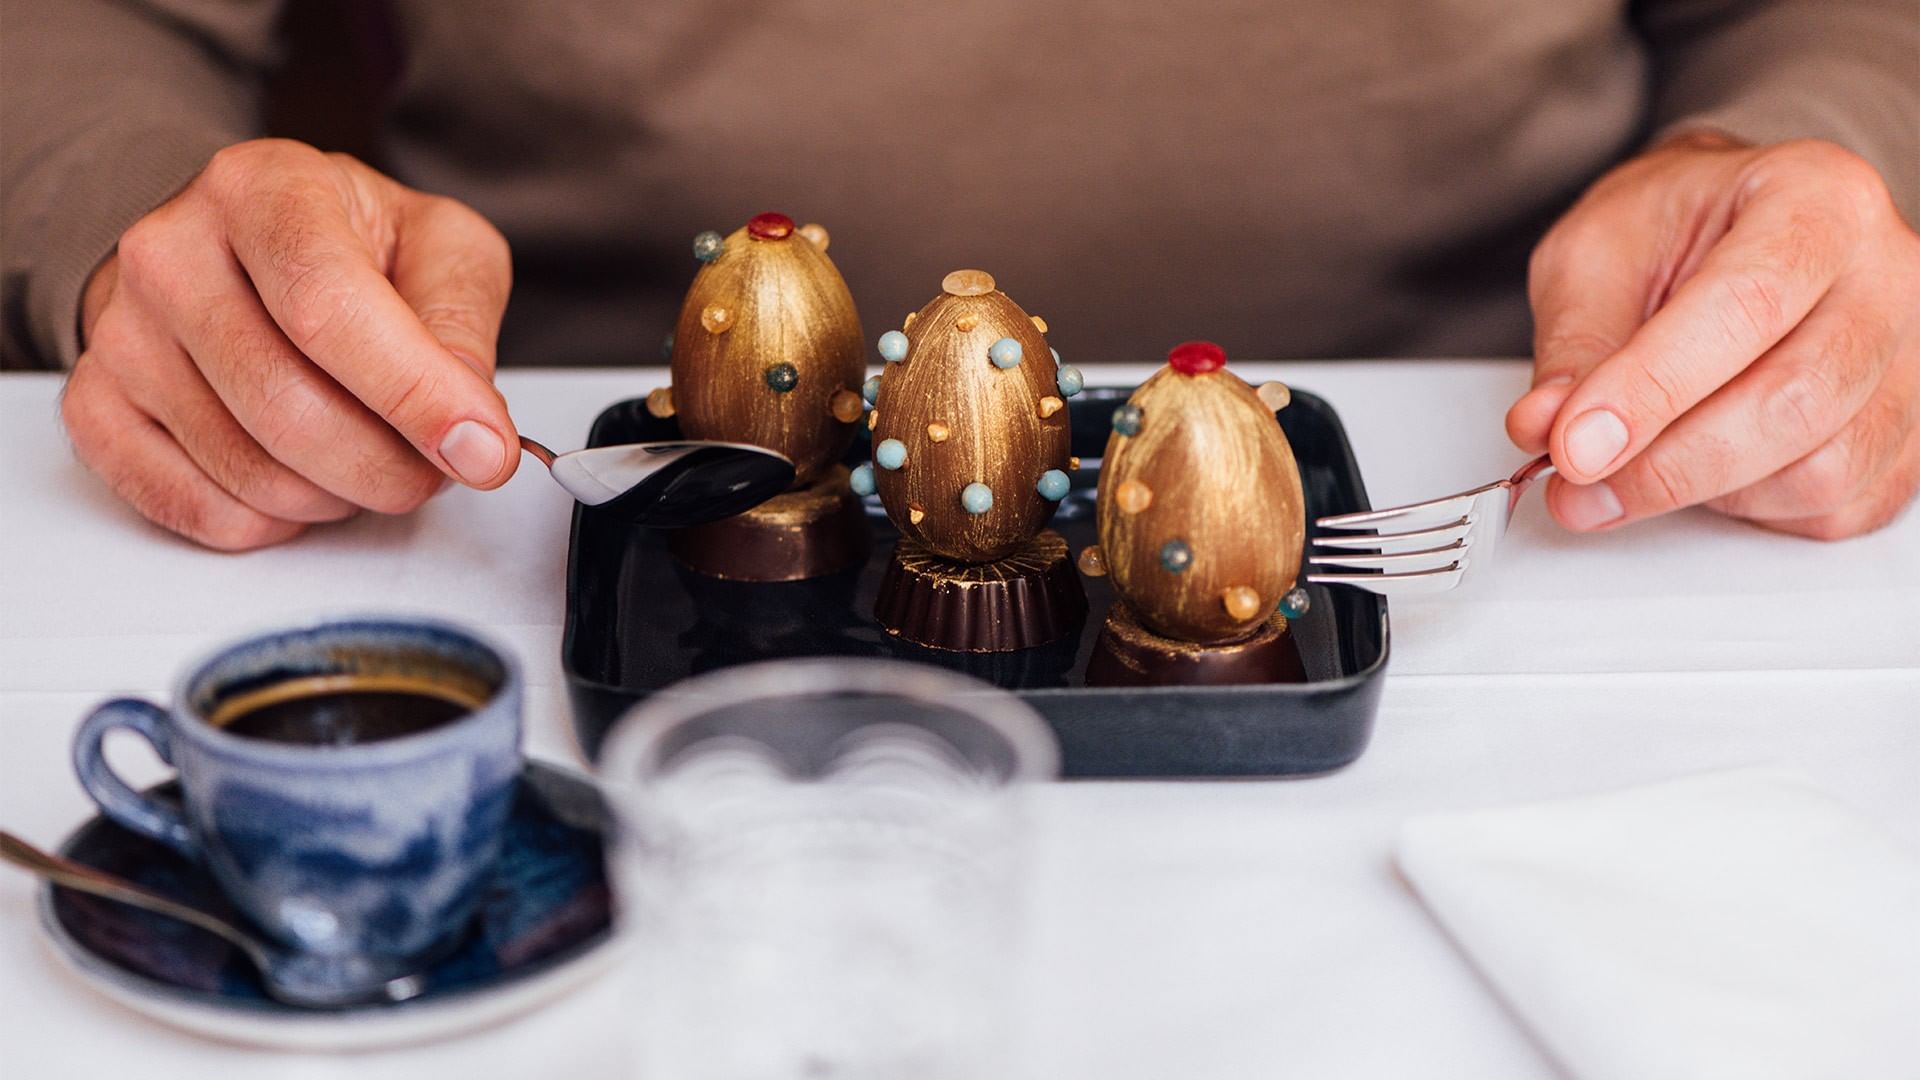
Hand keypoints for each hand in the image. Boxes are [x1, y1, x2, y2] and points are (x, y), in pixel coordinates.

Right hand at [62, 138, 517, 550]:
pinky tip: (305, 478)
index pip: (329, 309)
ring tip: (368, 456)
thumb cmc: (348, 246)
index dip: (415, 396)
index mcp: (261, 190)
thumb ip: (463, 326)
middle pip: (289, 408)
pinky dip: (276, 521)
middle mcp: (171, 253)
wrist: (240, 246)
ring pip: (251, 473)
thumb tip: (471, 429)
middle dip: (391, 467)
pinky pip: (199, 509)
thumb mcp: (438, 247)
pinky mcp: (97, 407)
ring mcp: (122, 334)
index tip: (483, 451)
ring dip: (340, 495)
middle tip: (435, 466)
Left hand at [1507, 134, 1919, 539]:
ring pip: (1824, 470)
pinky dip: (1754, 510)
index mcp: (1817, 198)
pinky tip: (1701, 471)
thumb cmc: (1671, 231)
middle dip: (1669, 463)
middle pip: (1798, 400)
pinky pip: (1839, 506)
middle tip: (1579, 481)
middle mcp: (1886, 274)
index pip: (1747, 307)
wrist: (1722, 232)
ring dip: (1708, 491)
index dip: (1653, 390)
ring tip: (1633, 469)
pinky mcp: (1907, 433)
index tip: (1574, 444)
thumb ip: (1575, 343)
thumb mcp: (1594, 256)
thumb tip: (1548, 428)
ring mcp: (1910, 359)